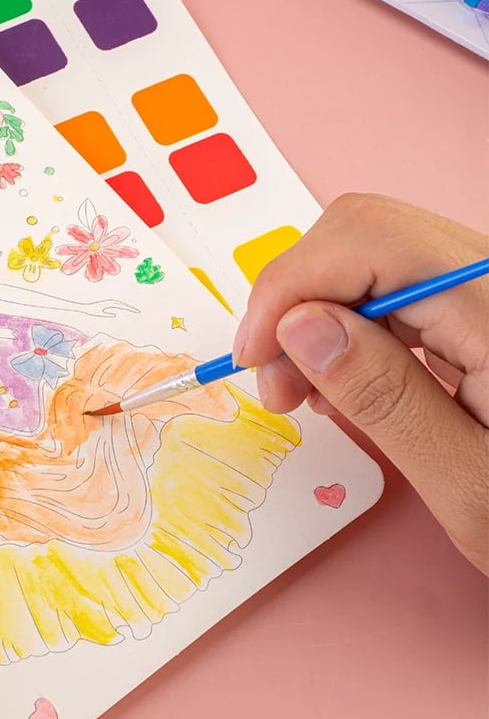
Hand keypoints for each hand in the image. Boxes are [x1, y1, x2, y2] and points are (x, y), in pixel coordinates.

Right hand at [233, 194, 488, 574]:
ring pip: (370, 257)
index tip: (252, 356)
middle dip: (296, 301)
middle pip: (364, 234)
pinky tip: (341, 377)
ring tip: (303, 391)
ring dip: (314, 316)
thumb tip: (299, 325)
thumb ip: (384, 399)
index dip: (290, 284)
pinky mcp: (481, 304)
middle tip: (276, 384)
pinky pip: (393, 287)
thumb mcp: (471, 484)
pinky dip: (346, 326)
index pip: (369, 239)